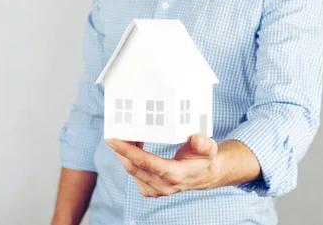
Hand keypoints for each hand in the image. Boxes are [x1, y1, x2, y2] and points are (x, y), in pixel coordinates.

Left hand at [106, 134, 223, 197]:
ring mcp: (156, 190)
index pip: (146, 163)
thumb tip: (197, 138)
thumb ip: (204, 144)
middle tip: (115, 133)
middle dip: (121, 150)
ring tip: (126, 137)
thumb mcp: (209, 148)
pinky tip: (133, 148)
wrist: (206, 174)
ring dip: (126, 154)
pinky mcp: (151, 190)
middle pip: (134, 167)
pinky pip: (135, 175)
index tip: (112, 140)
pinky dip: (131, 160)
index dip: (127, 151)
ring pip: (132, 171)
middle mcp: (163, 186)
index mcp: (175, 175)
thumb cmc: (205, 159)